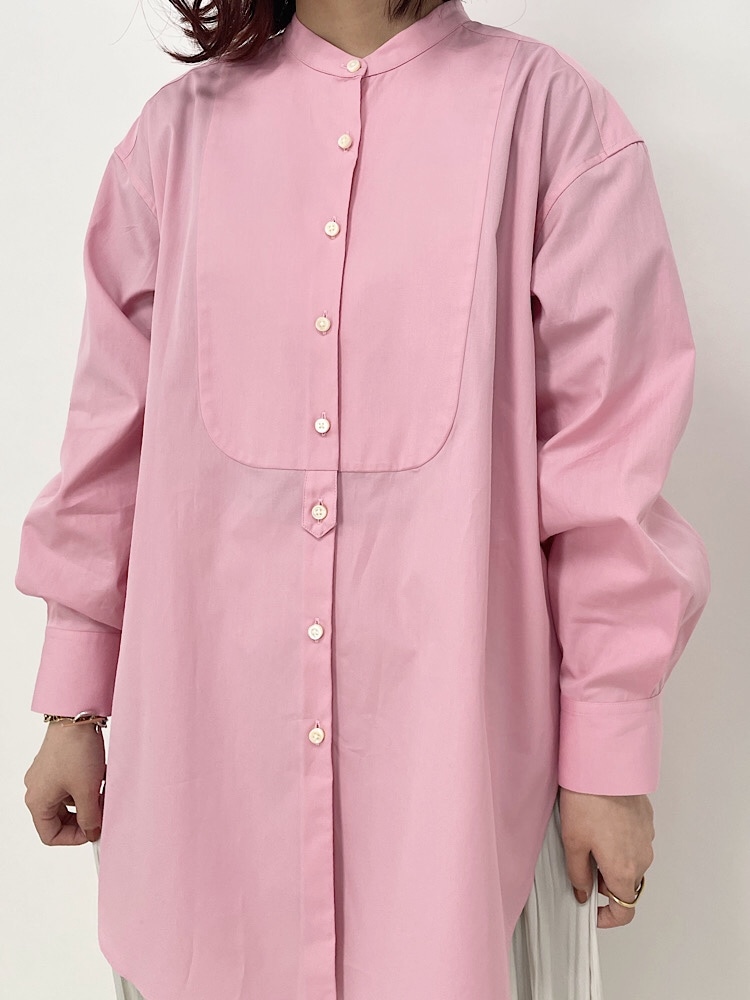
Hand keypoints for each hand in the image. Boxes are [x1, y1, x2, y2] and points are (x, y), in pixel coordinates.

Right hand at [24, 723, 106, 845]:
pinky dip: (86, 785)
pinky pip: (71, 784)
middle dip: (84, 816)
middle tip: (102, 811)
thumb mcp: (87, 790)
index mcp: (37, 801)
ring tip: (103, 789)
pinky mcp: (57, 764)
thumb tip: (93, 832)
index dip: (74, 838)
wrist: (76, 716)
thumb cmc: (75, 750)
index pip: (51, 835)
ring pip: (68, 800)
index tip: (93, 831)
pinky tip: (100, 776)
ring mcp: (46, 776)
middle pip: (60, 818)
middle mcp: (37, 789)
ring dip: (88, 799)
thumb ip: (90, 817)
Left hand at [558, 786, 654, 928]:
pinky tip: (602, 824)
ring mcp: (647, 838)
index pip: (625, 910)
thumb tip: (582, 893)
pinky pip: (635, 842)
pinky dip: (620, 842)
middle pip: (626, 884)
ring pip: (632, 862)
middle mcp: (642, 858)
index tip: (592, 912)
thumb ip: (578, 875)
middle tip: (582, 865)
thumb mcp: (573, 843)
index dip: (607, 917)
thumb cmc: (587, 802)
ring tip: (590, 838)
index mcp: (624, 869)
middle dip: (605, 883)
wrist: (604, 767)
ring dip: (613, 861)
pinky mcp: (647, 821)